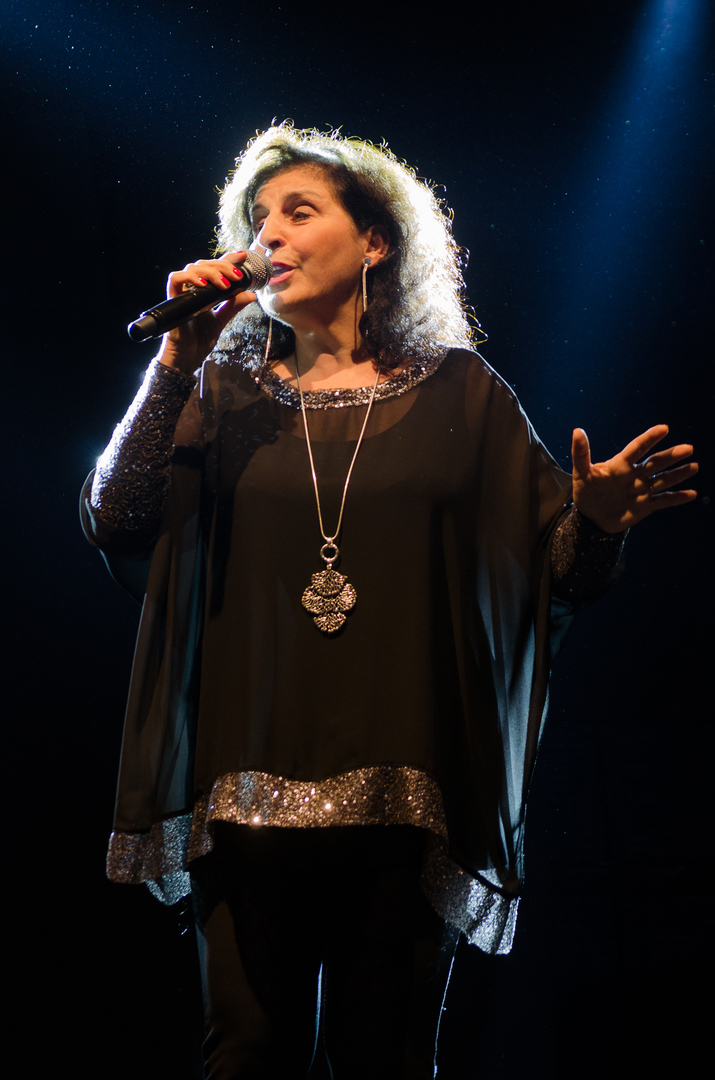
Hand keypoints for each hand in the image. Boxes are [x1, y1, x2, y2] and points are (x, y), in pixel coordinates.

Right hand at [158, 251, 257, 373]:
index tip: (243, 256)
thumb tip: (251, 295)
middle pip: (205, 263)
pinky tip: (203, 284)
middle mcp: (192, 288)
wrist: (187, 357)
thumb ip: (233, 306)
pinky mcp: (173, 299)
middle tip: (237, 275)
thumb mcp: (221, 320)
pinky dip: (189, 277)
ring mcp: (182, 292)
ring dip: (211, 271)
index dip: (227, 258)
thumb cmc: (199, 340)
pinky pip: (176, 279)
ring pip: (193, 268)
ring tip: (225, 284)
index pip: (214, 268)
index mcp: (203, 291)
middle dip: (223, 265)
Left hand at [572, 425, 697, 532]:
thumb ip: (581, 454)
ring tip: (694, 466)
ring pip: (663, 480)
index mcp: (620, 465)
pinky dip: (677, 498)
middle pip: (655, 463)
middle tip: (688, 448)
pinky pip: (664, 501)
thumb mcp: (581, 474)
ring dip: (678, 474)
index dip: (649, 438)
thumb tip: (577, 431)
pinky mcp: (646, 505)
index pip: (637, 448)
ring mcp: (642, 490)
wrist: (591, 518)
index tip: (664, 428)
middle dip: (671, 456)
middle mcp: (635, 475)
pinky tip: (691, 494)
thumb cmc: (586, 492)